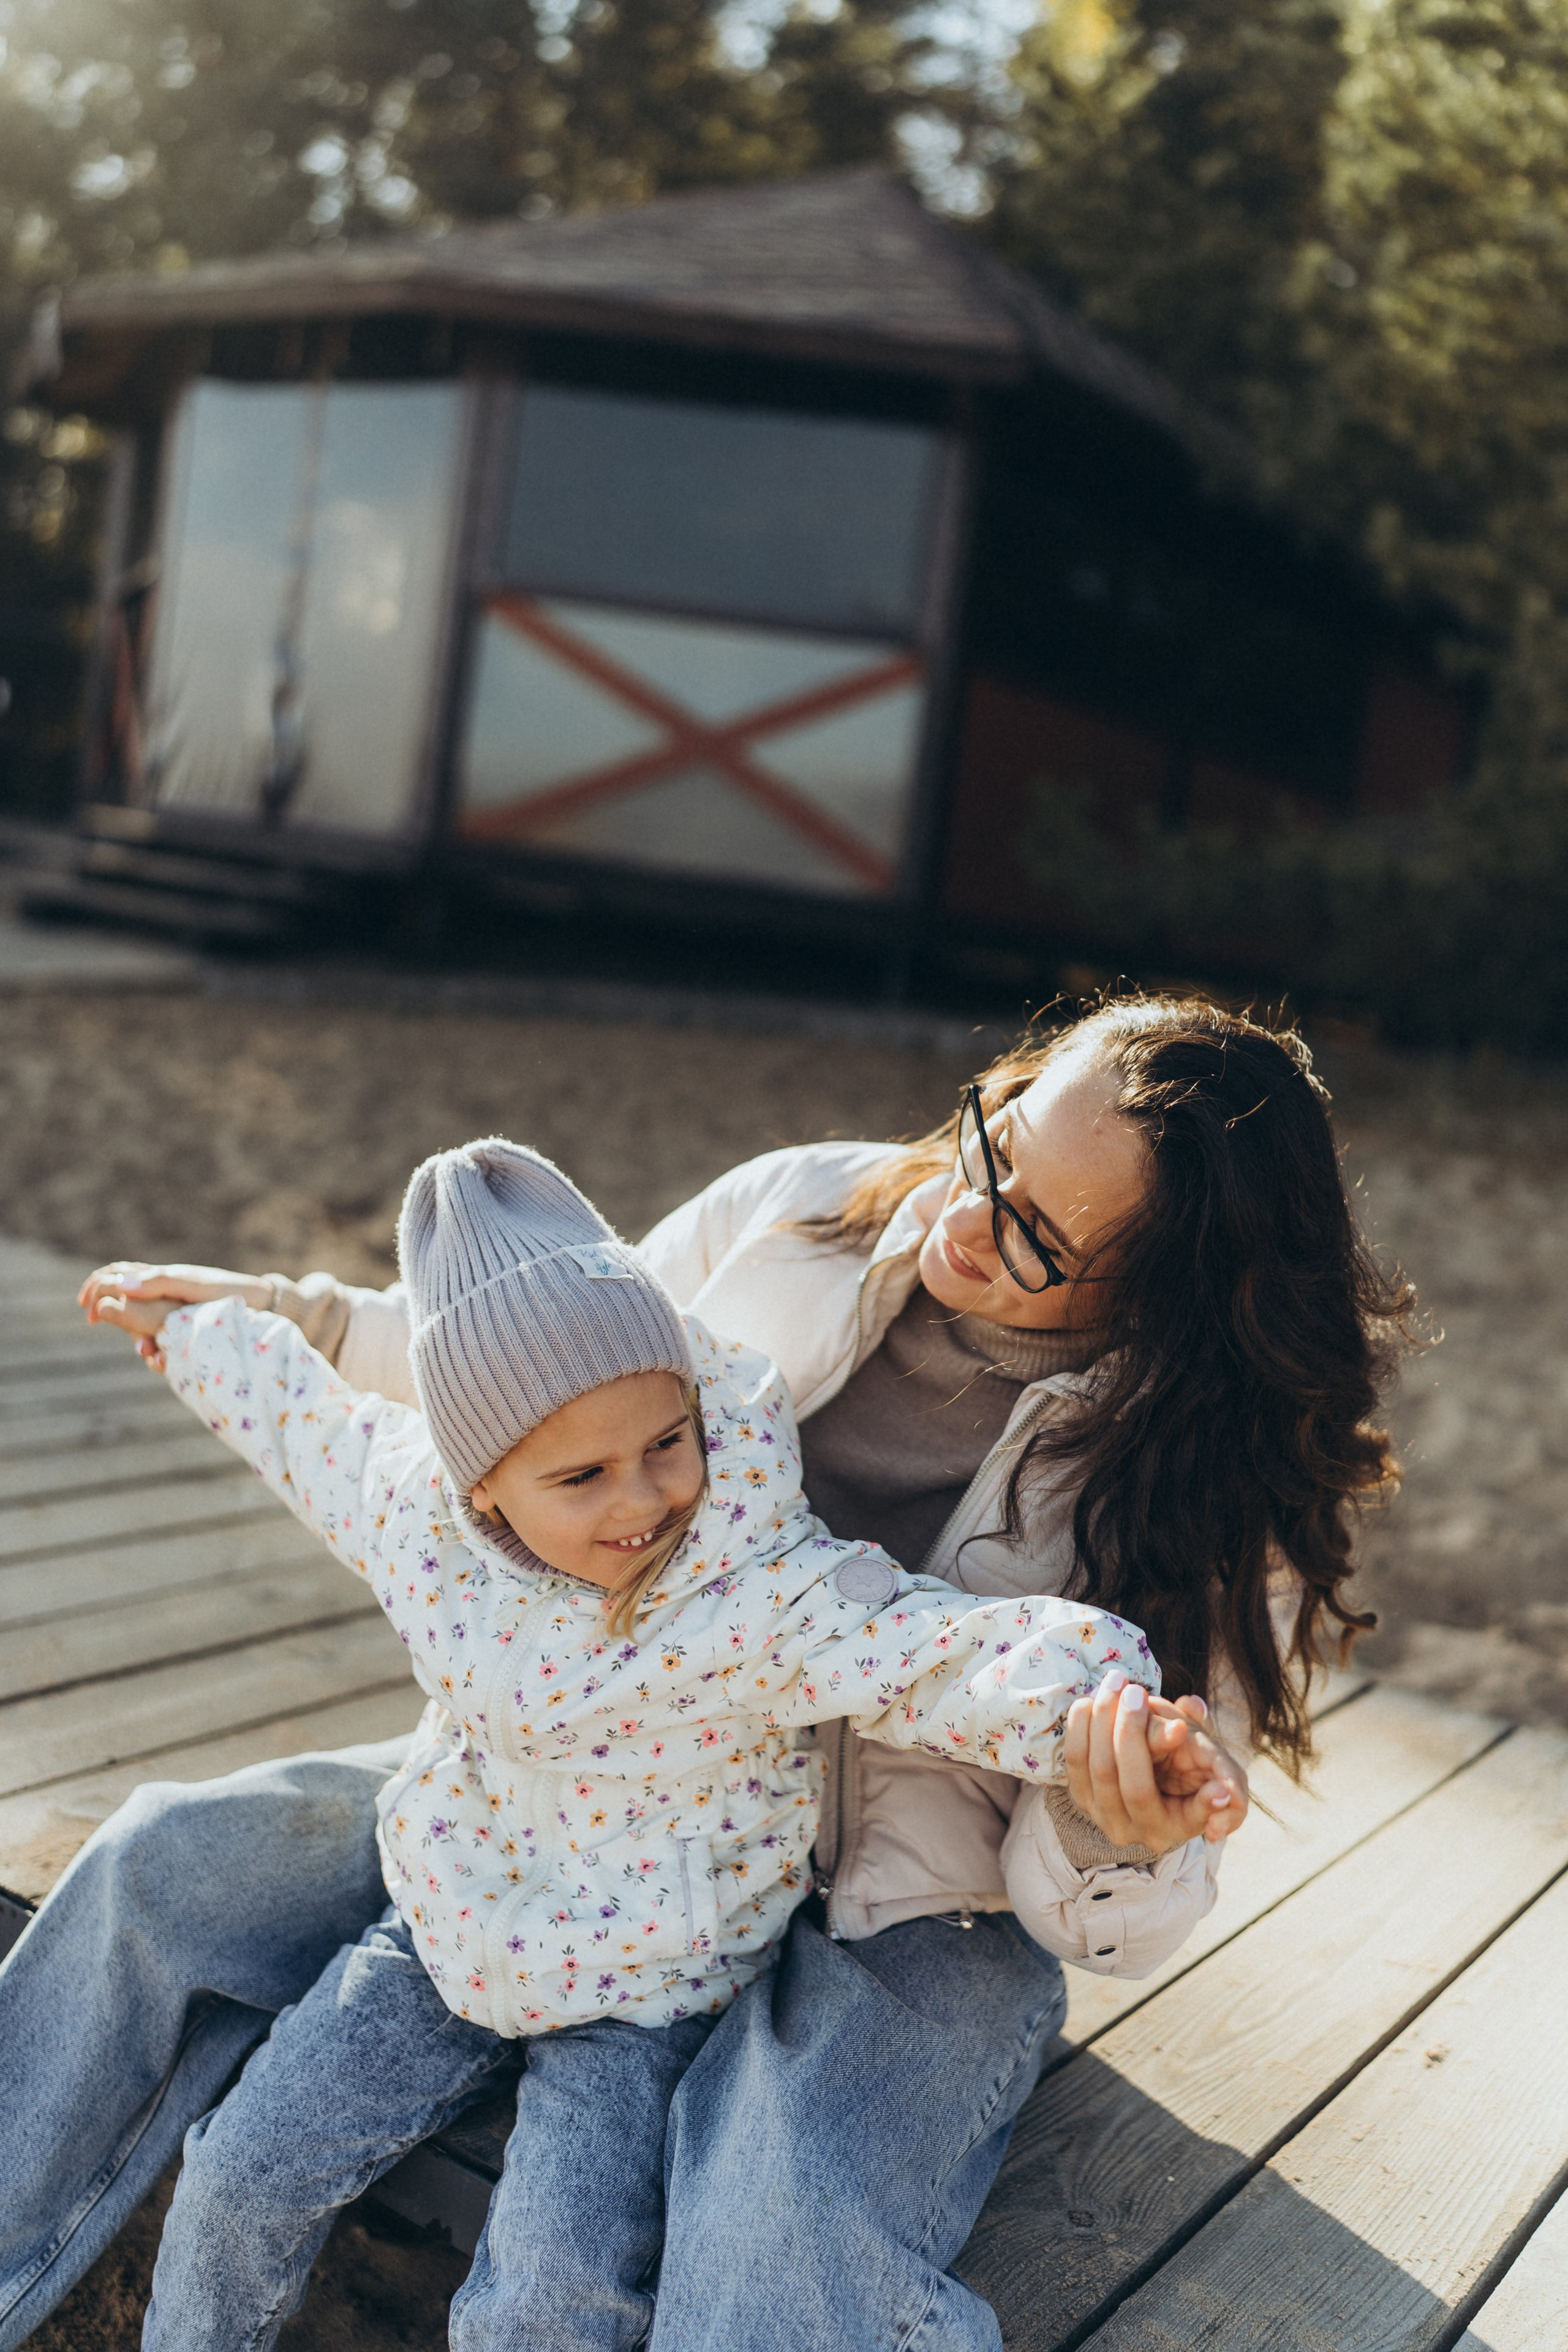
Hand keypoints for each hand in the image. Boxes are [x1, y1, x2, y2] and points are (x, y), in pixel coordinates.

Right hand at [79, 1261, 267, 1373]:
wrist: (264, 1307)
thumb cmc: (228, 1292)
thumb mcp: (191, 1285)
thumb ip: (158, 1282)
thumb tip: (119, 1284)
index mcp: (160, 1279)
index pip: (117, 1276)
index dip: (96, 1288)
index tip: (86, 1309)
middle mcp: (164, 1297)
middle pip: (127, 1310)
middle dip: (123, 1328)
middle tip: (137, 1347)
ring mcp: (175, 1316)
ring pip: (145, 1332)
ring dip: (145, 1346)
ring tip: (158, 1359)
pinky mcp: (189, 1333)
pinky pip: (165, 1345)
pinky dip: (162, 1355)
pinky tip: (170, 1364)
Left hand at [1064, 1673, 1248, 1855]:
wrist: (1165, 1792)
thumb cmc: (1200, 1779)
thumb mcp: (1217, 1778)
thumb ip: (1226, 1781)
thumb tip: (1225, 1792)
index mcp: (1161, 1830)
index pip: (1142, 1795)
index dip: (1157, 1766)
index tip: (1180, 1727)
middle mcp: (1124, 1828)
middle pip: (1110, 1773)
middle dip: (1125, 1726)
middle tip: (1136, 1689)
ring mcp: (1098, 1814)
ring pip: (1089, 1762)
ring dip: (1100, 1717)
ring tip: (1116, 1682)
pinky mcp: (1081, 1796)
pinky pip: (1073, 1758)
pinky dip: (1080, 1726)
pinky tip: (1091, 1699)